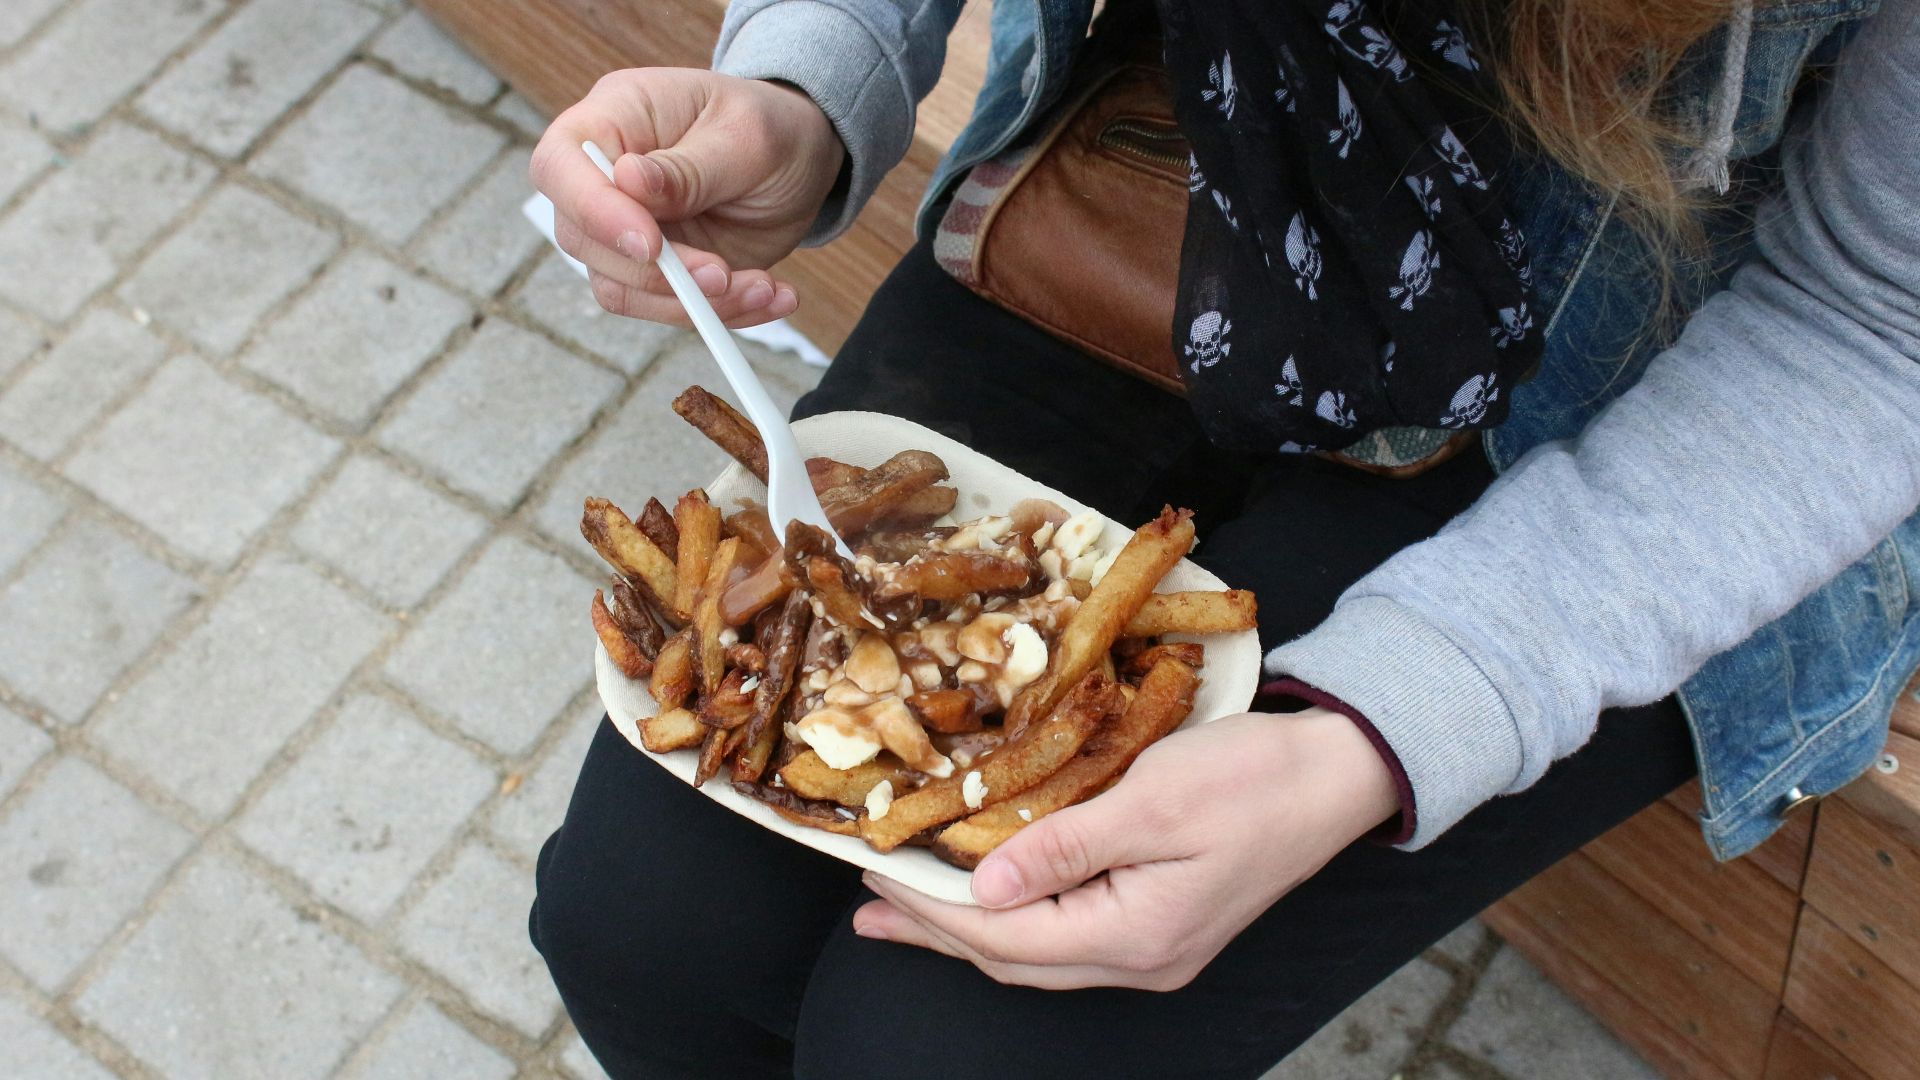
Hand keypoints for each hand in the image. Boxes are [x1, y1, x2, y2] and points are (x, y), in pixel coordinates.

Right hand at [530, 68, 845, 327]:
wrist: (803, 158)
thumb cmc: (771, 127)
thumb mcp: (745, 138)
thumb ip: (688, 167)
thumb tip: (627, 181)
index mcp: (614, 117)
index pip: (560, 164)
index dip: (591, 210)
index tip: (650, 244)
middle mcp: (606, 177)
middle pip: (582, 239)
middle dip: (657, 273)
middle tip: (723, 274)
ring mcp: (627, 229)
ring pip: (621, 288)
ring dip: (694, 303)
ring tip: (764, 288)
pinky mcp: (658, 271)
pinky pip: (666, 308)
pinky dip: (721, 313)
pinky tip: (771, 297)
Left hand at [853, 708, 1400, 989]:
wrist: (1337, 776)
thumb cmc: (1252, 777)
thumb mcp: (1152, 801)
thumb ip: (1063, 849)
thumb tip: (983, 894)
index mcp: (1135, 935)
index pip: (1002, 934)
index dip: (931, 906)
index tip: (874, 871)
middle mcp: (1141, 958)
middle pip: (1012, 957)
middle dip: (934, 928)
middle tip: (867, 903)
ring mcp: (1154, 947)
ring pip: (1036, 950)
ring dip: (968, 927)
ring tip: (904, 906)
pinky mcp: (1161, 922)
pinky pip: (1065, 933)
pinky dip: (1013, 914)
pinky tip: (988, 893)